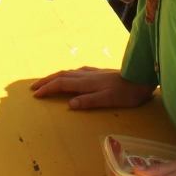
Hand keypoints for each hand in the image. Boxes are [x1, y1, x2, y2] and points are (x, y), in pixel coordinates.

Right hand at [30, 67, 154, 109]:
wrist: (141, 78)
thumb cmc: (127, 93)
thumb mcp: (108, 100)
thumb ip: (89, 101)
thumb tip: (69, 104)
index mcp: (86, 83)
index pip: (61, 84)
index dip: (47, 89)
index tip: (36, 94)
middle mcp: (87, 75)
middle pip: (62, 75)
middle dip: (46, 81)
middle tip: (33, 86)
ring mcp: (93, 72)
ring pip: (69, 72)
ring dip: (55, 76)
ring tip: (47, 81)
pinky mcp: (100, 72)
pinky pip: (77, 71)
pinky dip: (68, 74)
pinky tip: (71, 75)